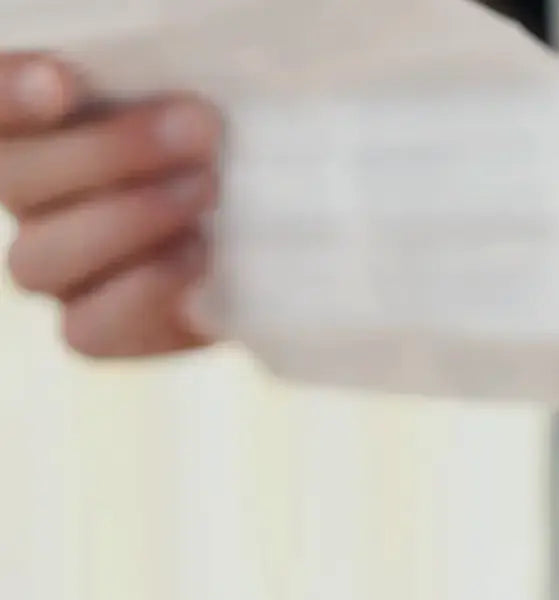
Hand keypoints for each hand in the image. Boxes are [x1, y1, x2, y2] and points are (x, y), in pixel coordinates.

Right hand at [0, 52, 222, 356]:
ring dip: (130, 220)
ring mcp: (56, 267)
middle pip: (16, 179)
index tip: (62, 83)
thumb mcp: (207, 107)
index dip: (12, 95)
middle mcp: (31, 195)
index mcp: (37, 125)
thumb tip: (181, 102)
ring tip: (208, 190)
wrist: (279, 230)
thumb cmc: (231, 147)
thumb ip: (167, 97)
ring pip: (39, 258)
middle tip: (198, 131)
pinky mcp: (97, 327)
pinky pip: (89, 328)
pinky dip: (146, 292)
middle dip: (110, 152)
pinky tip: (199, 256)